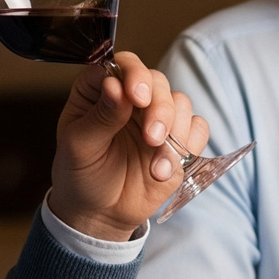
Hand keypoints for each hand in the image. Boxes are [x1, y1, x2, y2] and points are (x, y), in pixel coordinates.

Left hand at [47, 52, 210, 240]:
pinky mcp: (178, 139)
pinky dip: (188, 147)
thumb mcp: (80, 147)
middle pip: (158, 82)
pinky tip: (164, 170)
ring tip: (155, 165)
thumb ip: (101, 116)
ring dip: (175, 131)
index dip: (134, 74)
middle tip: (152, 137)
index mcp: (101, 91)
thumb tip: (116, 85)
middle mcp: (132, 98)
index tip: (137, 96)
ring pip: (181, 103)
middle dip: (160, 109)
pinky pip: (198, 128)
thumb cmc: (81, 175)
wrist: (101, 214)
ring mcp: (157, 117)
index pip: (123, 64)